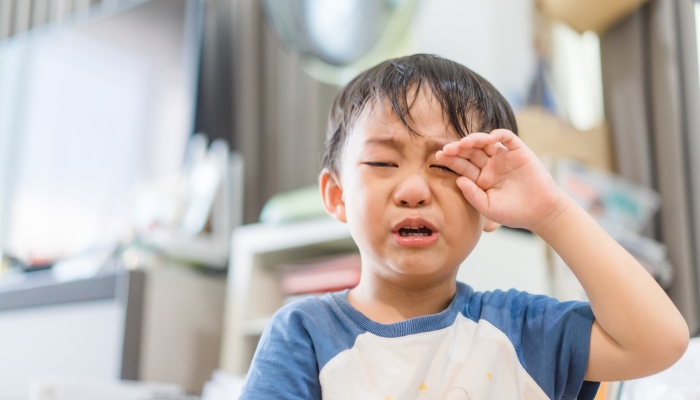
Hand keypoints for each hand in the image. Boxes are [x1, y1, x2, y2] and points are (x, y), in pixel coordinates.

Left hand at [436, 129, 565, 232]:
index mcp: (480, 178)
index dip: (451, 160)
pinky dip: (499, 135)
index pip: (462, 166)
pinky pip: (507, 138)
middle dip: (458, 149)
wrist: (541, 213)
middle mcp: (490, 165)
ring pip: (485, 143)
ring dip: (474, 139)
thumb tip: (458, 179)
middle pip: (471, 152)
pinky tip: (489, 138)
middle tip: (447, 148)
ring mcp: (504, 157)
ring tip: (464, 142)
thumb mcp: (488, 207)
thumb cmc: (513, 213)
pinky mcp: (519, 152)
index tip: (439, 156)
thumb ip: (472, 194)